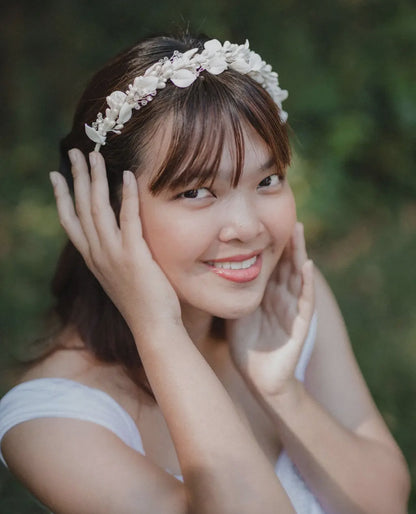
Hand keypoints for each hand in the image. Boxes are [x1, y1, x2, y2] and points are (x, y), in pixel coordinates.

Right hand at [49, 149, 181, 332]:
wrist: (152, 327)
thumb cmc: (141, 302)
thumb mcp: (119, 276)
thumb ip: (114, 255)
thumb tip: (118, 237)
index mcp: (92, 259)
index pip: (70, 222)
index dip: (62, 197)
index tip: (56, 175)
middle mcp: (97, 254)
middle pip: (81, 208)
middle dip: (77, 178)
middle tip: (75, 152)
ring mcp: (113, 254)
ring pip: (98, 209)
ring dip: (96, 179)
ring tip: (95, 156)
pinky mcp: (133, 254)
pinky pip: (128, 218)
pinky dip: (127, 195)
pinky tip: (128, 176)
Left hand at [227, 223, 314, 397]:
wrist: (258, 377)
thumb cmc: (245, 344)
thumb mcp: (236, 310)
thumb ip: (231, 290)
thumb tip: (209, 267)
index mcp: (267, 293)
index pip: (271, 262)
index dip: (271, 242)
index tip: (265, 220)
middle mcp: (282, 297)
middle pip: (286, 263)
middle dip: (287, 241)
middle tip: (286, 215)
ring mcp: (292, 309)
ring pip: (298, 275)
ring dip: (299, 253)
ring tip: (297, 230)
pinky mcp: (300, 325)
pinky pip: (305, 301)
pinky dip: (308, 283)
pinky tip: (308, 265)